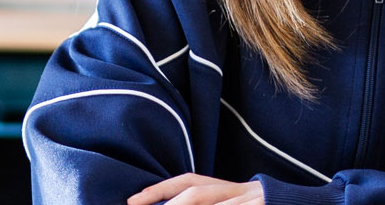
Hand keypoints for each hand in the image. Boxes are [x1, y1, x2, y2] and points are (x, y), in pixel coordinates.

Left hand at [130, 174, 263, 204]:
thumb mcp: (235, 200)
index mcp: (228, 187)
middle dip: (170, 203)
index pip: (189, 182)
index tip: (133, 200)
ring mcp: (251, 201)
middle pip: (197, 192)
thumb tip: (171, 203)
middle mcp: (238, 190)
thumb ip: (211, 200)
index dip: (160, 189)